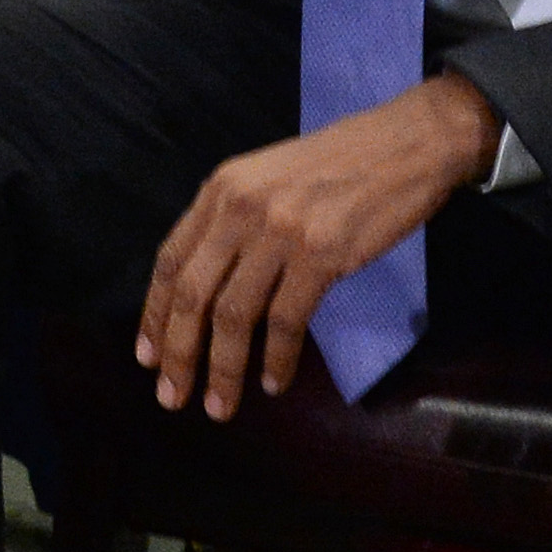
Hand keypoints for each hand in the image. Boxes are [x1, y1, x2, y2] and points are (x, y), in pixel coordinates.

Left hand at [134, 72, 499, 420]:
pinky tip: (274, 382)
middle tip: (171, 398)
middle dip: (178, 354)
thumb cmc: (336, 164)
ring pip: (235, 316)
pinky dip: (278, 360)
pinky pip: (287, 322)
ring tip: (219, 408)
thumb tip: (205, 287)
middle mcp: (240, 209)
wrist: (405, 143)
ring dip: (223, 370)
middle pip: (192, 295)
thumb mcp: (265, 178)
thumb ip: (231, 222)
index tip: (147, 357)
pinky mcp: (322, 255)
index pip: (170, 261)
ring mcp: (280, 231)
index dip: (154, 315)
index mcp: (220, 189)